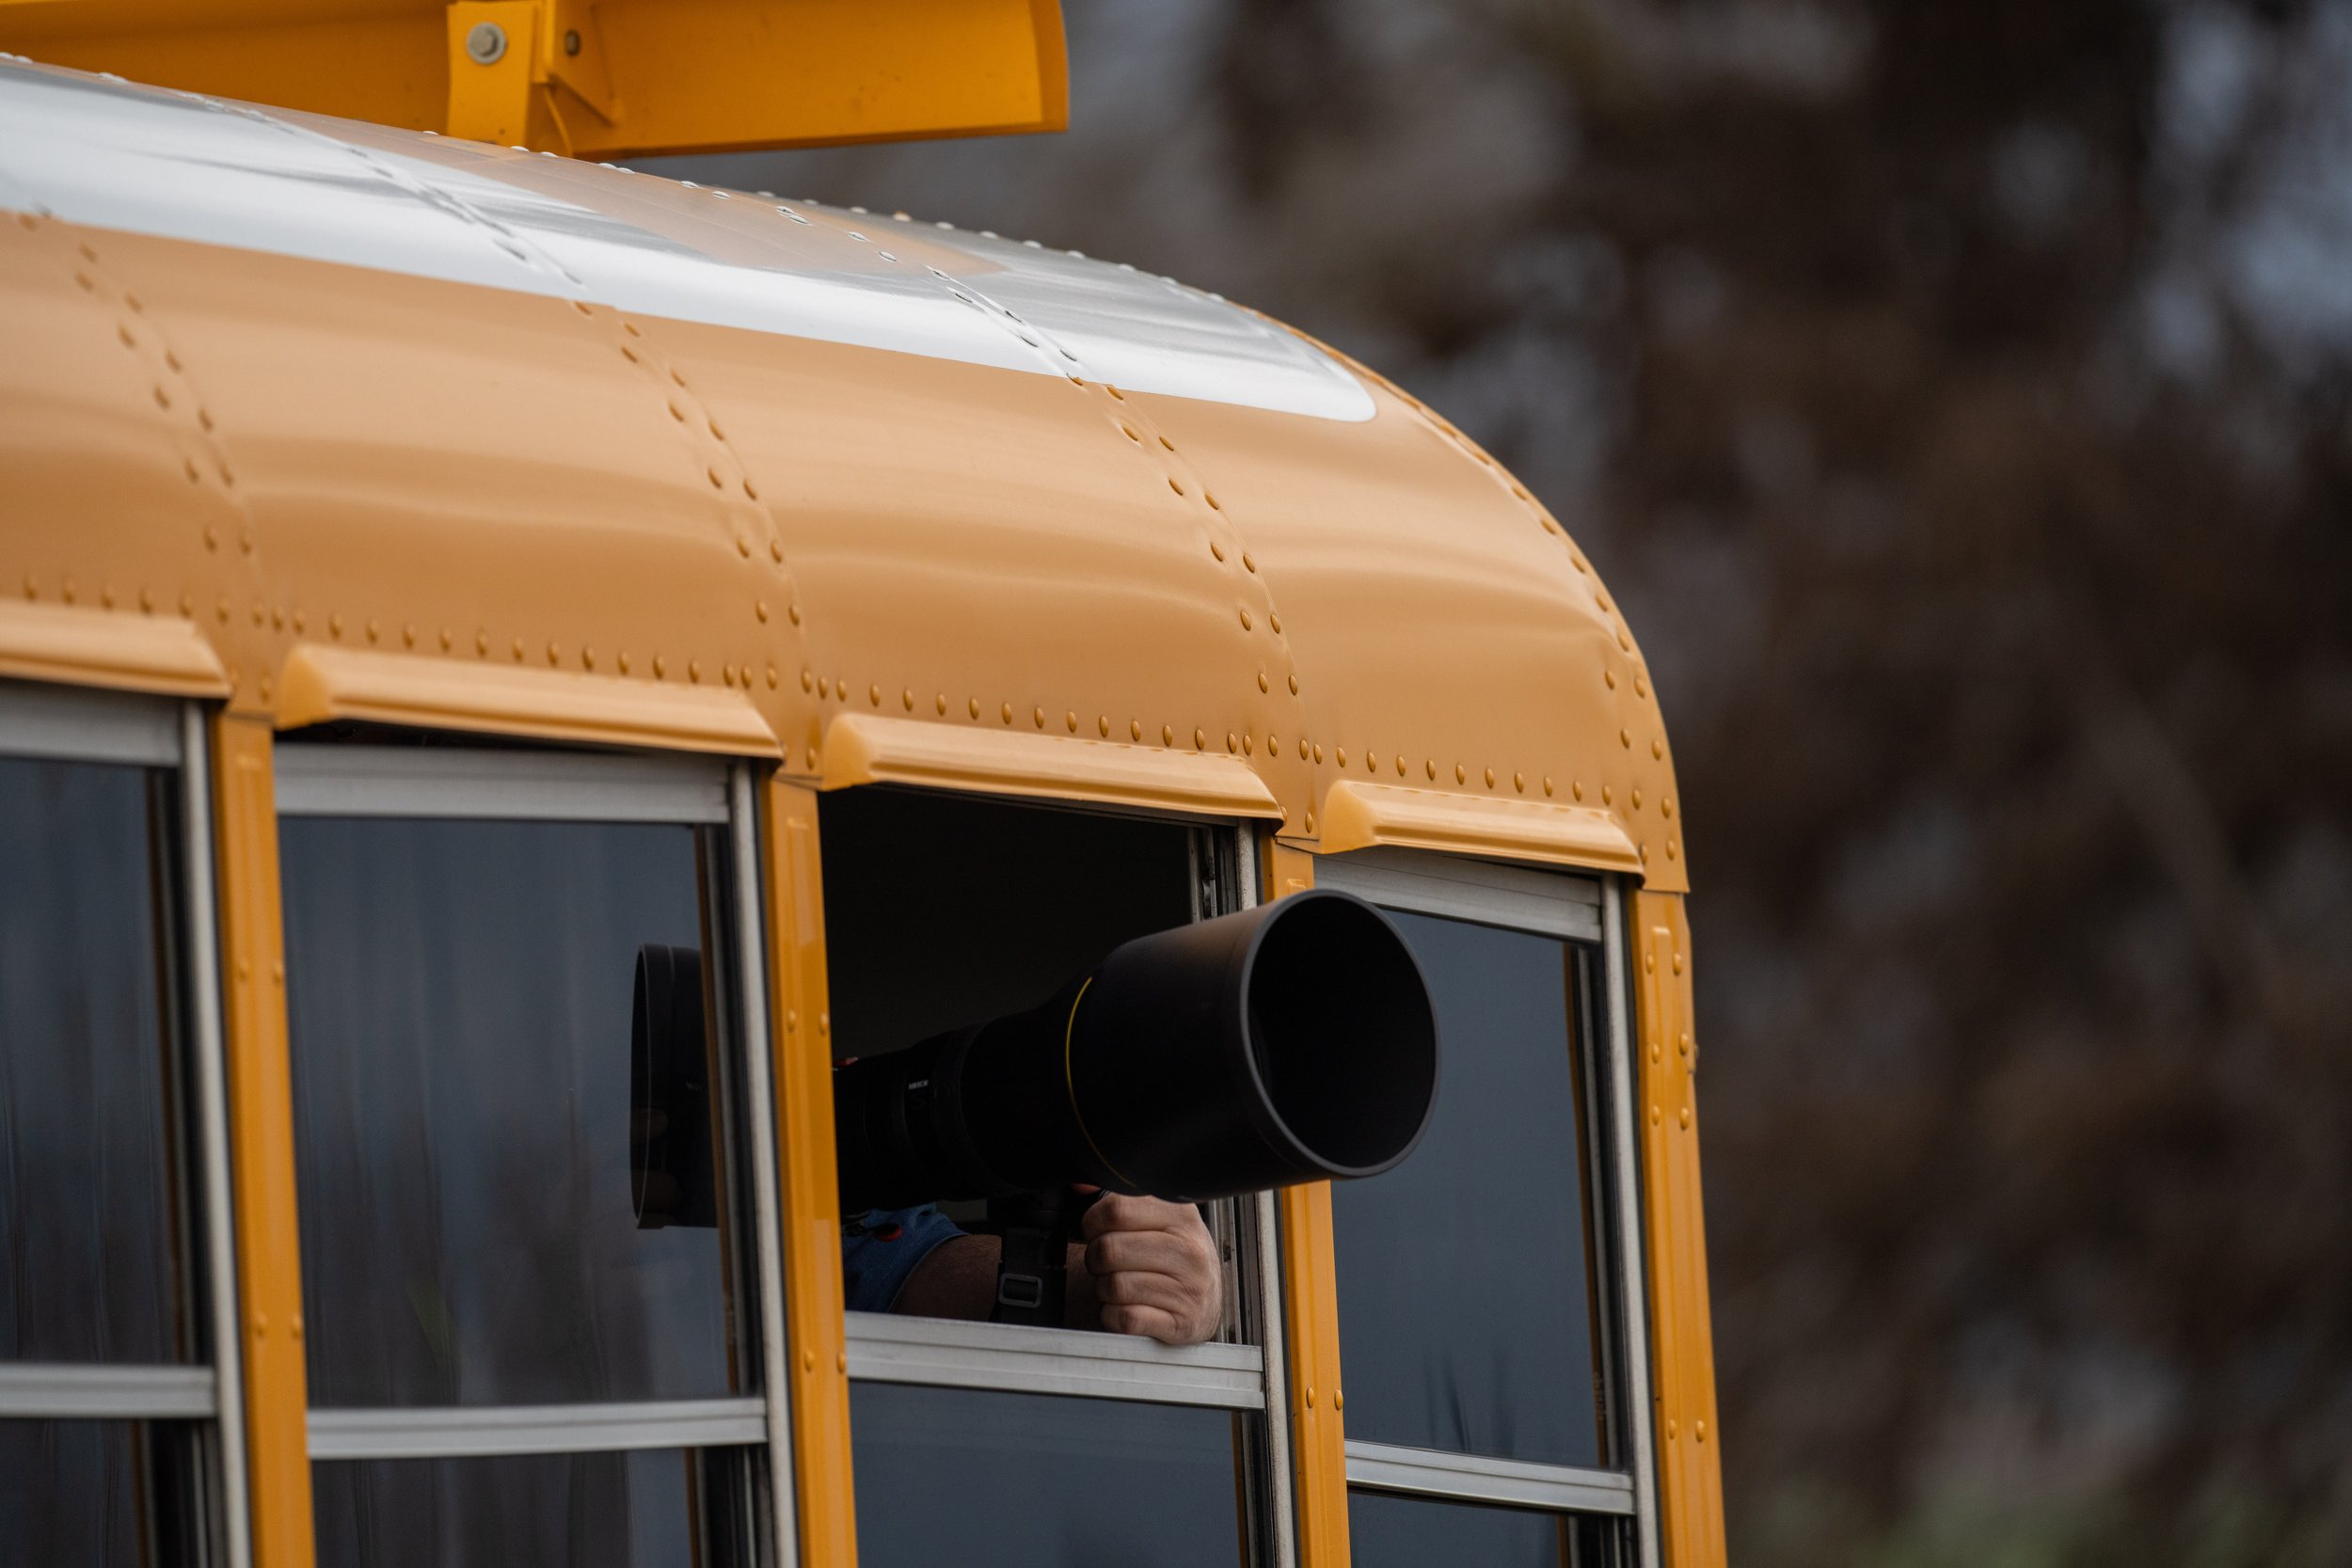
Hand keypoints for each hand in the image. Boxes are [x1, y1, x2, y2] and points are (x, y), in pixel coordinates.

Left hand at [1079, 1192, 1222, 1344]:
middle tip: (1107, 1263)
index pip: (1116, 1209)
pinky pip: (1124, 1318)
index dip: (1093, 1223)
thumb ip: (1118, 1200)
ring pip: (1114, 1286)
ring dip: (1105, 1290)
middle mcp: (1188, 1249)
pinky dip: (1113, 1316)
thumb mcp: (1157, 1218)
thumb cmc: (1174, 1258)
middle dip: (1096, 1259)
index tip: (1098, 1231)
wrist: (1206, 1302)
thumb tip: (1079, 1184)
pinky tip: (1126, 1308)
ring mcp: (1188, 1288)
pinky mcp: (1180, 1323)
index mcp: (1181, 1214)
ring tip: (1120, 1285)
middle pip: (1109, 1249)